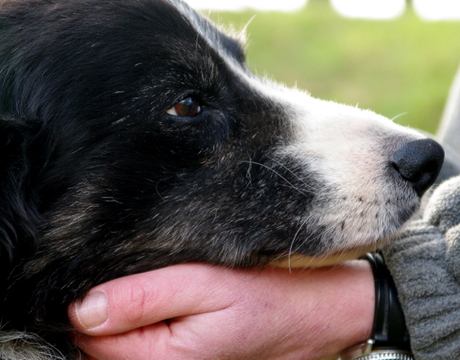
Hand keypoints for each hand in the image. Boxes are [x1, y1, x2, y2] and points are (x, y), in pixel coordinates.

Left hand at [69, 261, 373, 359]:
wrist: (316, 310)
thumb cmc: (268, 295)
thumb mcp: (204, 285)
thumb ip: (143, 298)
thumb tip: (84, 309)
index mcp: (163, 358)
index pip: (91, 338)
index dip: (87, 300)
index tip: (100, 267)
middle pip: (103, 342)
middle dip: (105, 303)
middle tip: (131, 265)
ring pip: (125, 338)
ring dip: (127, 306)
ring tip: (151, 274)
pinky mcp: (190, 352)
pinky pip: (150, 335)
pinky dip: (146, 311)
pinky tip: (165, 289)